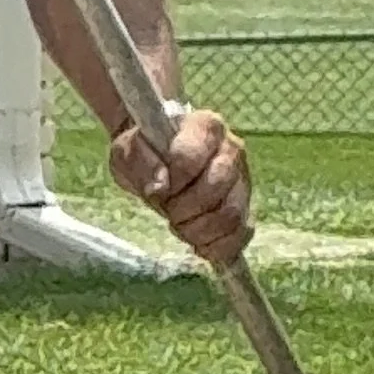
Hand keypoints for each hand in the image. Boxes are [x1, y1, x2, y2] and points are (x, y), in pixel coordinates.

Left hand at [109, 105, 251, 266]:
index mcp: (204, 127)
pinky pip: (242, 233)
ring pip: (231, 215)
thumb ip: (140, 163)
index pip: (190, 160)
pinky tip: (199, 245)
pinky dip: (219, 246)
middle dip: (183, 210)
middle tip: (167, 212)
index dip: (170, 182)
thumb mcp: (129, 151)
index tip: (156, 188)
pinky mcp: (244, 205)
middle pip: (215, 190)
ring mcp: (242, 179)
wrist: (158, 158)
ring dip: (198, 231)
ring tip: (181, 226)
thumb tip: (160, 188)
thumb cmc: (145, 151)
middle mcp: (232, 149)